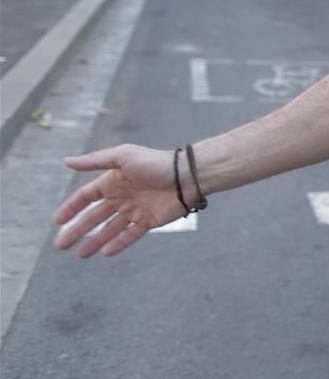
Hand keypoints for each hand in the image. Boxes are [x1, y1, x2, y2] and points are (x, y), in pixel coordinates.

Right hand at [53, 145, 187, 257]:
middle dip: (77, 230)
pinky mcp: (150, 221)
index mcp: (113, 181)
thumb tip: (66, 161)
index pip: (86, 197)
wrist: (188, 176)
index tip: (57, 222)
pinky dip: (118, 244)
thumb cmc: (156, 163)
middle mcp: (122, 196)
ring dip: (94, 241)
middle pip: (94, 216)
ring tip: (80, 255)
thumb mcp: (123, 157)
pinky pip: (130, 235)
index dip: (70, 208)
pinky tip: (104, 252)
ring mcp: (135, 210)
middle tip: (60, 245)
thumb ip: (95, 161)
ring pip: (110, 229)